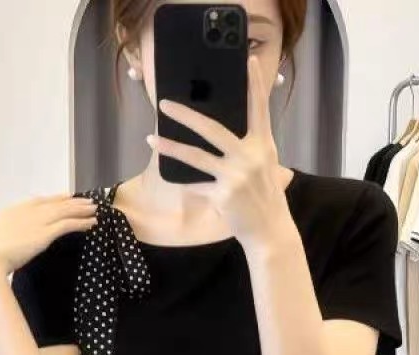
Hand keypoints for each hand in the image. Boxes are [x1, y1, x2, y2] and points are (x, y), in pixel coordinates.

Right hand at [0, 194, 97, 280]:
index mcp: (11, 212)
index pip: (38, 201)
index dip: (54, 199)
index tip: (65, 197)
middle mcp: (26, 212)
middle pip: (55, 203)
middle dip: (72, 202)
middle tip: (86, 201)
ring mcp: (37, 221)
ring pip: (64, 211)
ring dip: (81, 209)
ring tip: (94, 209)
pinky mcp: (45, 233)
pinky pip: (68, 224)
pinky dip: (82, 222)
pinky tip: (92, 223)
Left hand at [148, 55, 291, 250]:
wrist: (268, 228)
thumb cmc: (264, 194)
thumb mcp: (264, 165)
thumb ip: (248, 146)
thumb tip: (219, 131)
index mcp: (261, 145)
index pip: (258, 109)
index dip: (254, 84)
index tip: (247, 62)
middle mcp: (249, 157)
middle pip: (212, 129)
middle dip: (185, 115)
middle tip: (164, 104)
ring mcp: (235, 177)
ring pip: (195, 157)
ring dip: (169, 147)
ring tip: (150, 138)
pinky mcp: (223, 195)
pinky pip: (196, 185)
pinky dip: (185, 182)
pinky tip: (170, 175)